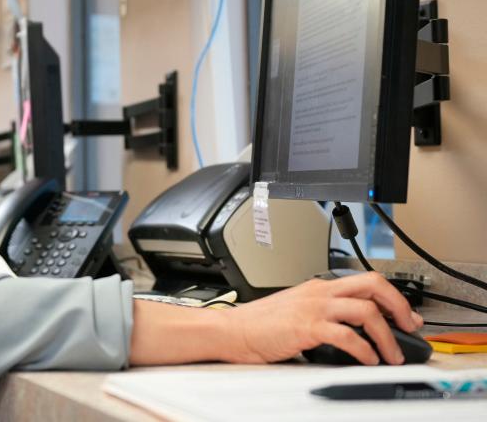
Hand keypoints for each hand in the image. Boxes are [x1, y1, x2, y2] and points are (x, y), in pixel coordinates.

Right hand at [221, 272, 423, 364]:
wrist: (231, 330)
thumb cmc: (258, 325)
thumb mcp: (295, 311)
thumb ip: (321, 314)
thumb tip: (350, 330)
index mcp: (317, 287)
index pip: (365, 281)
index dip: (392, 298)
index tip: (406, 317)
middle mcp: (319, 292)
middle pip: (373, 285)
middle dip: (399, 307)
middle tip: (409, 328)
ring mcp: (313, 308)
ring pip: (366, 311)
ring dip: (387, 335)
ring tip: (392, 354)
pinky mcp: (306, 327)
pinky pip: (346, 335)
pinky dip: (364, 350)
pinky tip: (367, 360)